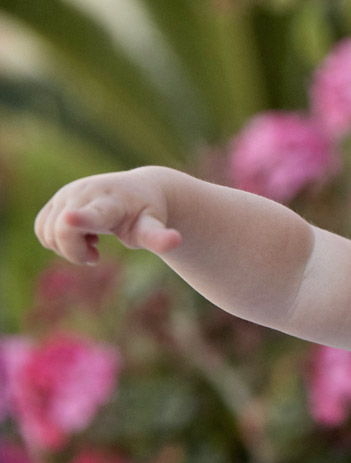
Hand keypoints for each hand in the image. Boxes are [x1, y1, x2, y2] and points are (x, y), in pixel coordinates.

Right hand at [34, 168, 182, 264]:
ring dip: (68, 247)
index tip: (70, 218)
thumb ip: (159, 237)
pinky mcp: (56, 199)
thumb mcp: (153, 226)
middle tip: (97, 253)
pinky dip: (57, 240)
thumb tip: (176, 241)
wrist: (140, 189)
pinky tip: (80, 233)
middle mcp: (84, 193)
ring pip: (48, 234)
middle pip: (62, 232)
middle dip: (76, 252)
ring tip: (93, 240)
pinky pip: (41, 229)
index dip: (81, 219)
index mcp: (111, 202)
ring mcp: (67, 194)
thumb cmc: (147, 213)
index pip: (93, 213)